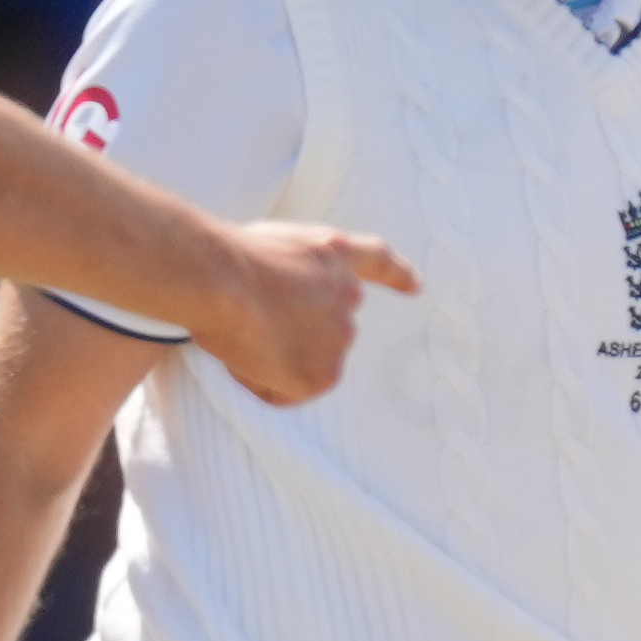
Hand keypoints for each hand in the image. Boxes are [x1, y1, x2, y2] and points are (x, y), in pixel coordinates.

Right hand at [195, 217, 414, 408]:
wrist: (224, 281)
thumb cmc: (228, 260)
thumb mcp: (273, 246)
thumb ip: (294, 272)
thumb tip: (283, 311)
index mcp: (334, 253)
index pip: (375, 262)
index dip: (396, 275)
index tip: (416, 286)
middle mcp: (348, 296)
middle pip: (326, 330)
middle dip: (295, 336)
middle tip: (253, 326)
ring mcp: (340, 338)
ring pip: (303, 364)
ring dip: (274, 360)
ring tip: (243, 335)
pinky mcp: (324, 375)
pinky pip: (285, 393)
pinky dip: (262, 385)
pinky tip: (246, 357)